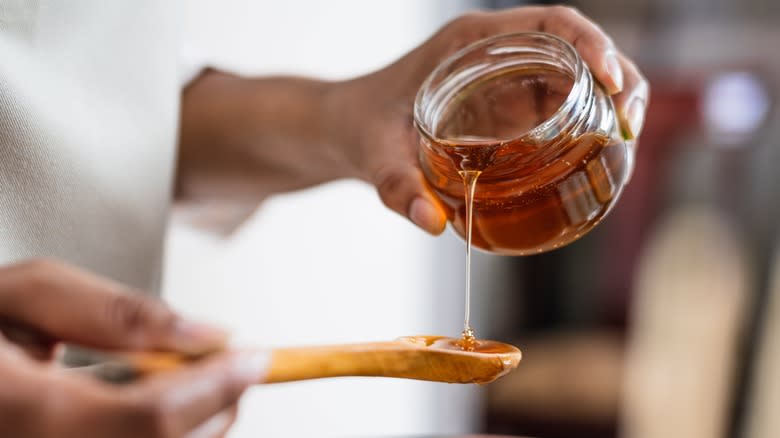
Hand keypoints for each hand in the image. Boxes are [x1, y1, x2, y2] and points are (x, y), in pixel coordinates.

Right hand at [0, 259, 267, 437]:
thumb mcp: (24, 295)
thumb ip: (115, 312)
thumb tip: (207, 334)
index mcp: (23, 415)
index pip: (150, 419)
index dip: (216, 387)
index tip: (257, 356)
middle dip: (216, 407)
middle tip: (232, 365)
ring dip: (197, 425)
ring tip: (190, 380)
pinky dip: (165, 436)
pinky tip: (154, 404)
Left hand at [328, 6, 649, 234]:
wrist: (345, 130)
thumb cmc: (359, 127)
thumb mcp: (373, 155)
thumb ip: (397, 187)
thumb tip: (434, 222)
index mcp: (470, 41)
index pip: (550, 21)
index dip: (592, 42)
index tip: (610, 79)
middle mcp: (496, 52)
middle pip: (579, 48)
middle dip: (619, 78)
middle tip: (630, 127)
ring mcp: (506, 79)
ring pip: (577, 78)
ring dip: (612, 104)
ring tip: (626, 147)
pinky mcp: (508, 107)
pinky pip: (561, 108)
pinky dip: (588, 127)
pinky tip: (599, 160)